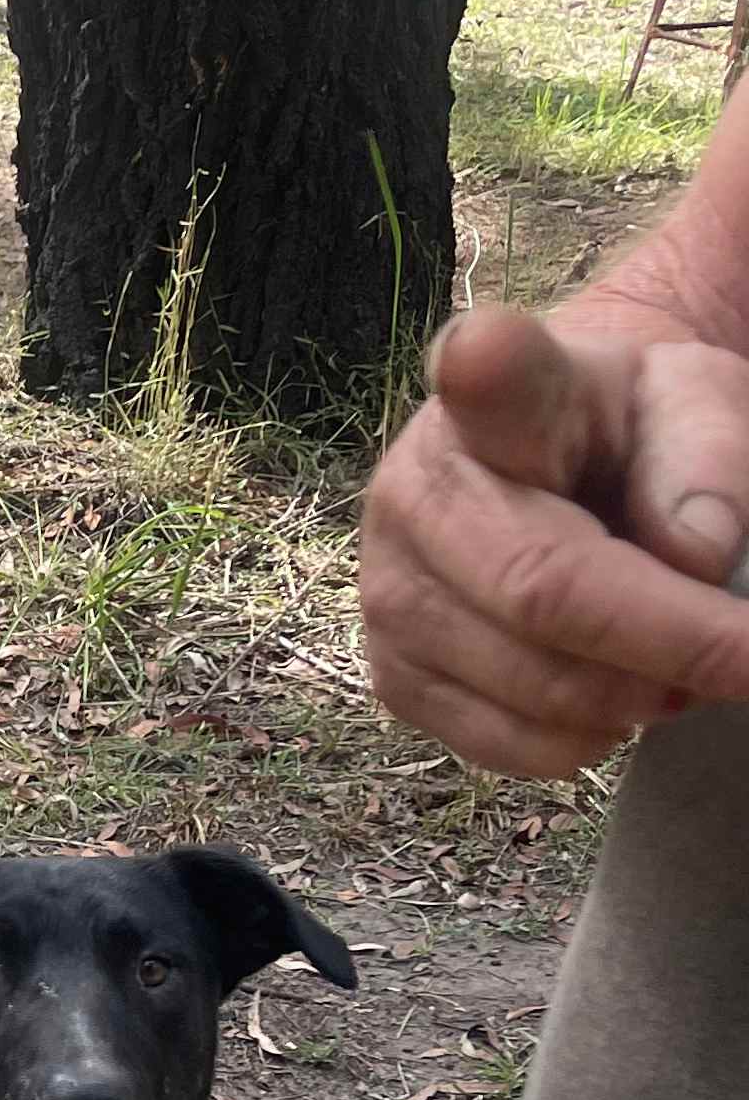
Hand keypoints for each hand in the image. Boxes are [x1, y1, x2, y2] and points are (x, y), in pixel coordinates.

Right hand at [358, 307, 748, 775]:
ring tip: (680, 665)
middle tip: (748, 658)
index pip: (485, 382)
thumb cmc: (629, 434)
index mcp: (498, 394)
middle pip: (541, 591)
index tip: (482, 354)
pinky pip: (507, 745)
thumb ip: (712, 458)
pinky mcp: (392, 676)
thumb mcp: (697, 406)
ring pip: (534, 686)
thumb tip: (696, 556)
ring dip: (639, 698)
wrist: (553, 477)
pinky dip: (587, 740)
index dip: (484, 371)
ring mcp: (388, 591)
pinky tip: (614, 694)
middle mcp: (413, 488)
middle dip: (670, 643)